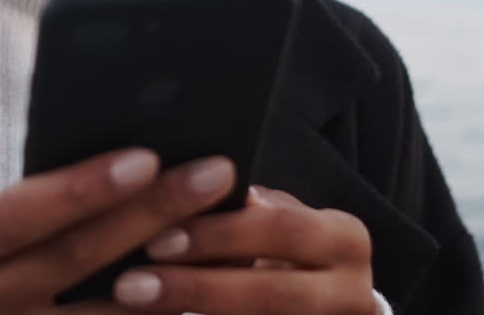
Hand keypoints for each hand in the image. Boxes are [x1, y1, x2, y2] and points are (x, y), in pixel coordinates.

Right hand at [0, 148, 236, 314]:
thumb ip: (16, 214)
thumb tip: (105, 168)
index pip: (23, 212)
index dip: (83, 186)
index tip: (144, 155)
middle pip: (78, 257)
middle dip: (151, 212)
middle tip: (214, 173)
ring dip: (169, 278)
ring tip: (229, 239)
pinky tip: (193, 301)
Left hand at [113, 185, 378, 314]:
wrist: (327, 305)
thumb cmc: (285, 249)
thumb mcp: (280, 224)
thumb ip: (247, 213)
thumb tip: (187, 183)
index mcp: (344, 238)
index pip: (281, 229)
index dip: (219, 234)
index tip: (156, 236)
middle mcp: (353, 290)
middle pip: (272, 292)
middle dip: (197, 286)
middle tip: (130, 283)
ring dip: (196, 313)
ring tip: (135, 304)